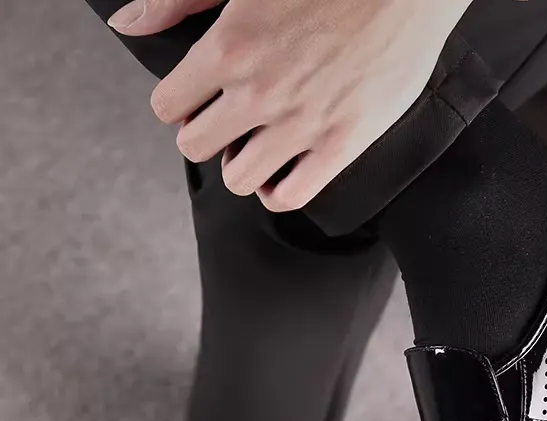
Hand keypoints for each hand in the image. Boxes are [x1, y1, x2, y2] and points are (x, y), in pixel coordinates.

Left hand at [109, 0, 472, 210]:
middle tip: (226, 121)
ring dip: (239, 164)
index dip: (178, 103)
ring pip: (236, 179)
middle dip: (204, 134)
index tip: (196, 97)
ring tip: (256, 146)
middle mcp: (259, 93)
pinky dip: (276, 191)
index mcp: (230, 46)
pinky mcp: (341, 145)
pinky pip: (290, 196)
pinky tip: (281, 172)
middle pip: (195, 147)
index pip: (169, 105)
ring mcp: (301, 125)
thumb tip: (129, 23)